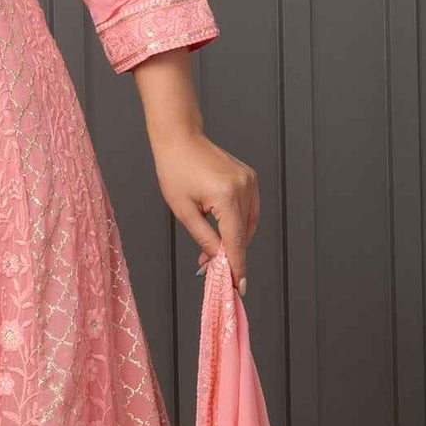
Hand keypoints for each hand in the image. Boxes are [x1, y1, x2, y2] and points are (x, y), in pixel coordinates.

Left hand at [151, 125, 258, 294]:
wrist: (180, 138)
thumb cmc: (175, 170)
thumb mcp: (183, 211)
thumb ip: (203, 238)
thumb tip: (216, 261)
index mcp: (226, 195)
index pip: (235, 240)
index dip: (236, 266)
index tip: (238, 287)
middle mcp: (244, 187)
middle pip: (243, 234)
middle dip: (231, 255)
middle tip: (213, 271)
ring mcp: (250, 181)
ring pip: (248, 224)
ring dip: (234, 241)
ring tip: (213, 254)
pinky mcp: (250, 178)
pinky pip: (249, 210)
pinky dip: (238, 225)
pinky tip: (223, 234)